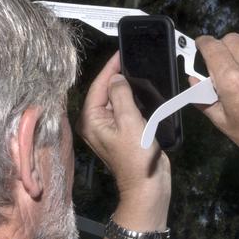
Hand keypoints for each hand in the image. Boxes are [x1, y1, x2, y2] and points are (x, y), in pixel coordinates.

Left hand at [77, 53, 170, 223]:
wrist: (147, 185)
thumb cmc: (136, 155)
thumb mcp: (129, 120)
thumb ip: (121, 95)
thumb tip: (116, 77)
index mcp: (91, 119)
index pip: (98, 86)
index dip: (110, 68)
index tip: (121, 52)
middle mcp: (96, 123)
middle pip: (105, 92)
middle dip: (119, 77)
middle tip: (133, 60)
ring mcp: (109, 129)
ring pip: (116, 101)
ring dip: (127, 89)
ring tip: (140, 72)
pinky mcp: (122, 134)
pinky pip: (125, 111)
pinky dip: (133, 101)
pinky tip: (144, 93)